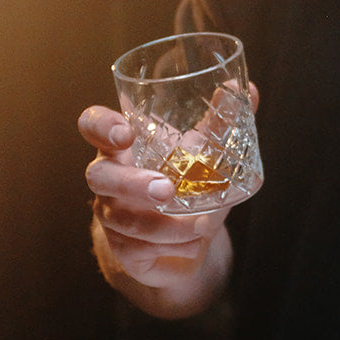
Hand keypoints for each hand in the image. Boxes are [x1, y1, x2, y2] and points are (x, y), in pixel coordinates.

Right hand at [78, 88, 256, 315]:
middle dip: (132, 184)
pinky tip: (195, 241)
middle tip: (166, 189)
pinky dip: (175, 246)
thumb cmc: (188, 183)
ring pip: (125, 221)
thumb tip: (247, 90)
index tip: (125, 132)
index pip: (93, 125)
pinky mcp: (123, 249)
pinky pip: (141, 250)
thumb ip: (222, 121)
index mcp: (122, 146)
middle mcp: (109, 179)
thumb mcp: (206, 152)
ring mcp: (111, 215)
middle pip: (98, 177)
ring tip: (202, 224)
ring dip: (166, 225)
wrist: (186, 238)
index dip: (100, 126)